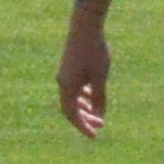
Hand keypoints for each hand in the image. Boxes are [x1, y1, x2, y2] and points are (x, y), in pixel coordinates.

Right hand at [57, 10, 112, 136]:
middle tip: (99, 128)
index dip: (83, 127)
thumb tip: (100, 115)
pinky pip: (73, 89)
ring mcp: (64, 75)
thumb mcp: (100, 77)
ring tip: (99, 115)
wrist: (84, 27)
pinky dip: (82, 97)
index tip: (94, 136)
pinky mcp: (69, 68)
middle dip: (85, 120)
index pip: (72, 115)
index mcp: (67, 88)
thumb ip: (99, 97)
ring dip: (84, 109)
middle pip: (71, 109)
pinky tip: (92, 97)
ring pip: (72, 99)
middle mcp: (62, 83)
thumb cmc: (94, 53)